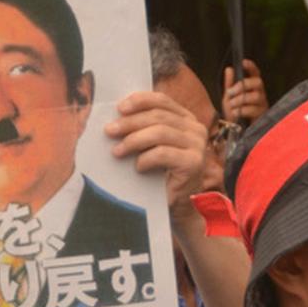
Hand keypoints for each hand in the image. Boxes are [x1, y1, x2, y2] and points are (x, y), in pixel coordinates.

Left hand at [105, 91, 206, 221]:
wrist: (178, 205)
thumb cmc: (161, 174)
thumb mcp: (152, 146)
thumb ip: (143, 129)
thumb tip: (116, 118)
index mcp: (186, 119)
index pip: (162, 101)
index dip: (140, 101)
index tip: (119, 108)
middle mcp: (195, 128)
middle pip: (158, 116)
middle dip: (130, 122)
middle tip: (110, 131)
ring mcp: (197, 145)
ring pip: (160, 133)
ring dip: (133, 140)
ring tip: (117, 151)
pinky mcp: (194, 163)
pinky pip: (163, 154)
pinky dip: (145, 159)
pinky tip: (137, 167)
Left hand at [222, 59, 267, 123]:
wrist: (235, 131)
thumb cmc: (234, 112)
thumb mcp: (229, 98)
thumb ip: (229, 85)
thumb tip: (229, 69)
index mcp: (253, 88)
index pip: (255, 74)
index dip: (251, 67)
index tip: (243, 62)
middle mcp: (260, 94)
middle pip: (258, 82)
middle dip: (243, 85)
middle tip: (230, 92)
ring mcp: (262, 105)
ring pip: (255, 96)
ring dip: (240, 100)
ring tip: (231, 105)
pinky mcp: (262, 116)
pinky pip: (253, 109)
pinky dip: (241, 110)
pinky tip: (235, 113)